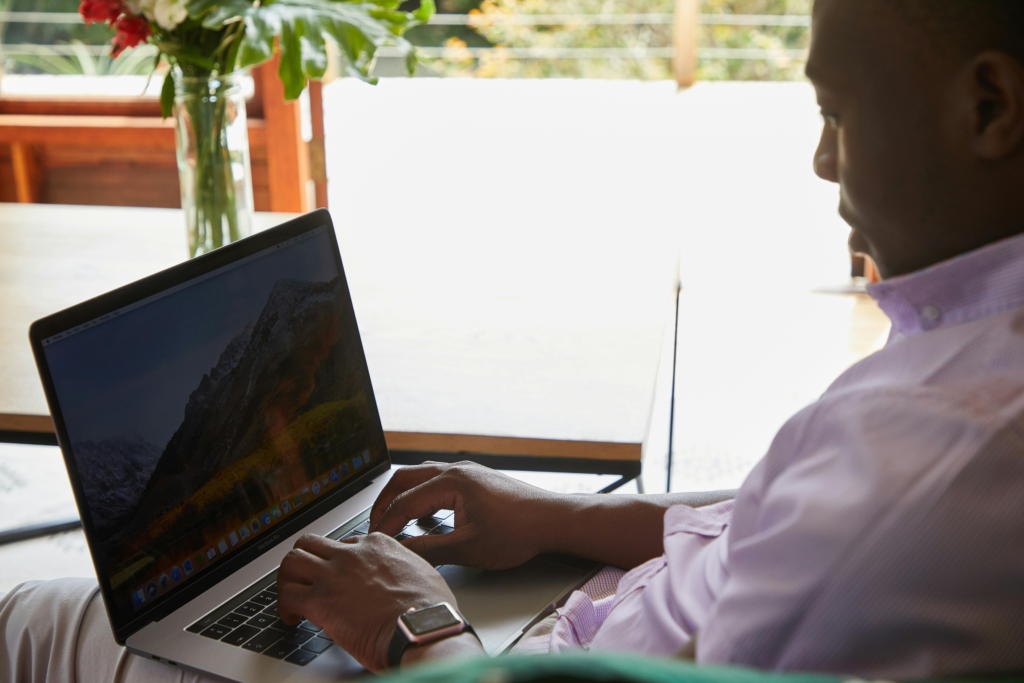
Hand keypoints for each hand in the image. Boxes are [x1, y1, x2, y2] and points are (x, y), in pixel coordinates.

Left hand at [276, 532, 481, 671]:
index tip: (337, 576)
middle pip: (311, 543)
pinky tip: (291, 618)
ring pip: (292, 560)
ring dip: (287, 578)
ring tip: (291, 595)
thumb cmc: (430, 609)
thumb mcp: (423, 572)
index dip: (338, 561)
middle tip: (305, 578)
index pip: (345, 543)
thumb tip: (403, 579)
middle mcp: (352, 554)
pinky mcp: (321, 601)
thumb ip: (405, 568)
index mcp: (378, 545)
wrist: (422, 628)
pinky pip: (287, 595)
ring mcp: (334, 575)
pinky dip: (284, 606)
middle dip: (304, 560)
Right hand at [369, 461, 562, 568]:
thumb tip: (400, 553)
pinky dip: (420, 495)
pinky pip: (436, 480)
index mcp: (451, 482)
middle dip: (384, 503)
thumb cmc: (518, 532)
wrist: (552, 520)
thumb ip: (429, 549)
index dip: (385, 525)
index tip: (374, 543)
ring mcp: (466, 472)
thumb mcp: (468, 548)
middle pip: (404, 480)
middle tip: (372, 527)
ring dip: (402, 496)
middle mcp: (456, 470)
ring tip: (391, 519)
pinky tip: (422, 514)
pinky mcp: (475, 479)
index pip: (404, 502)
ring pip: (420, 477)